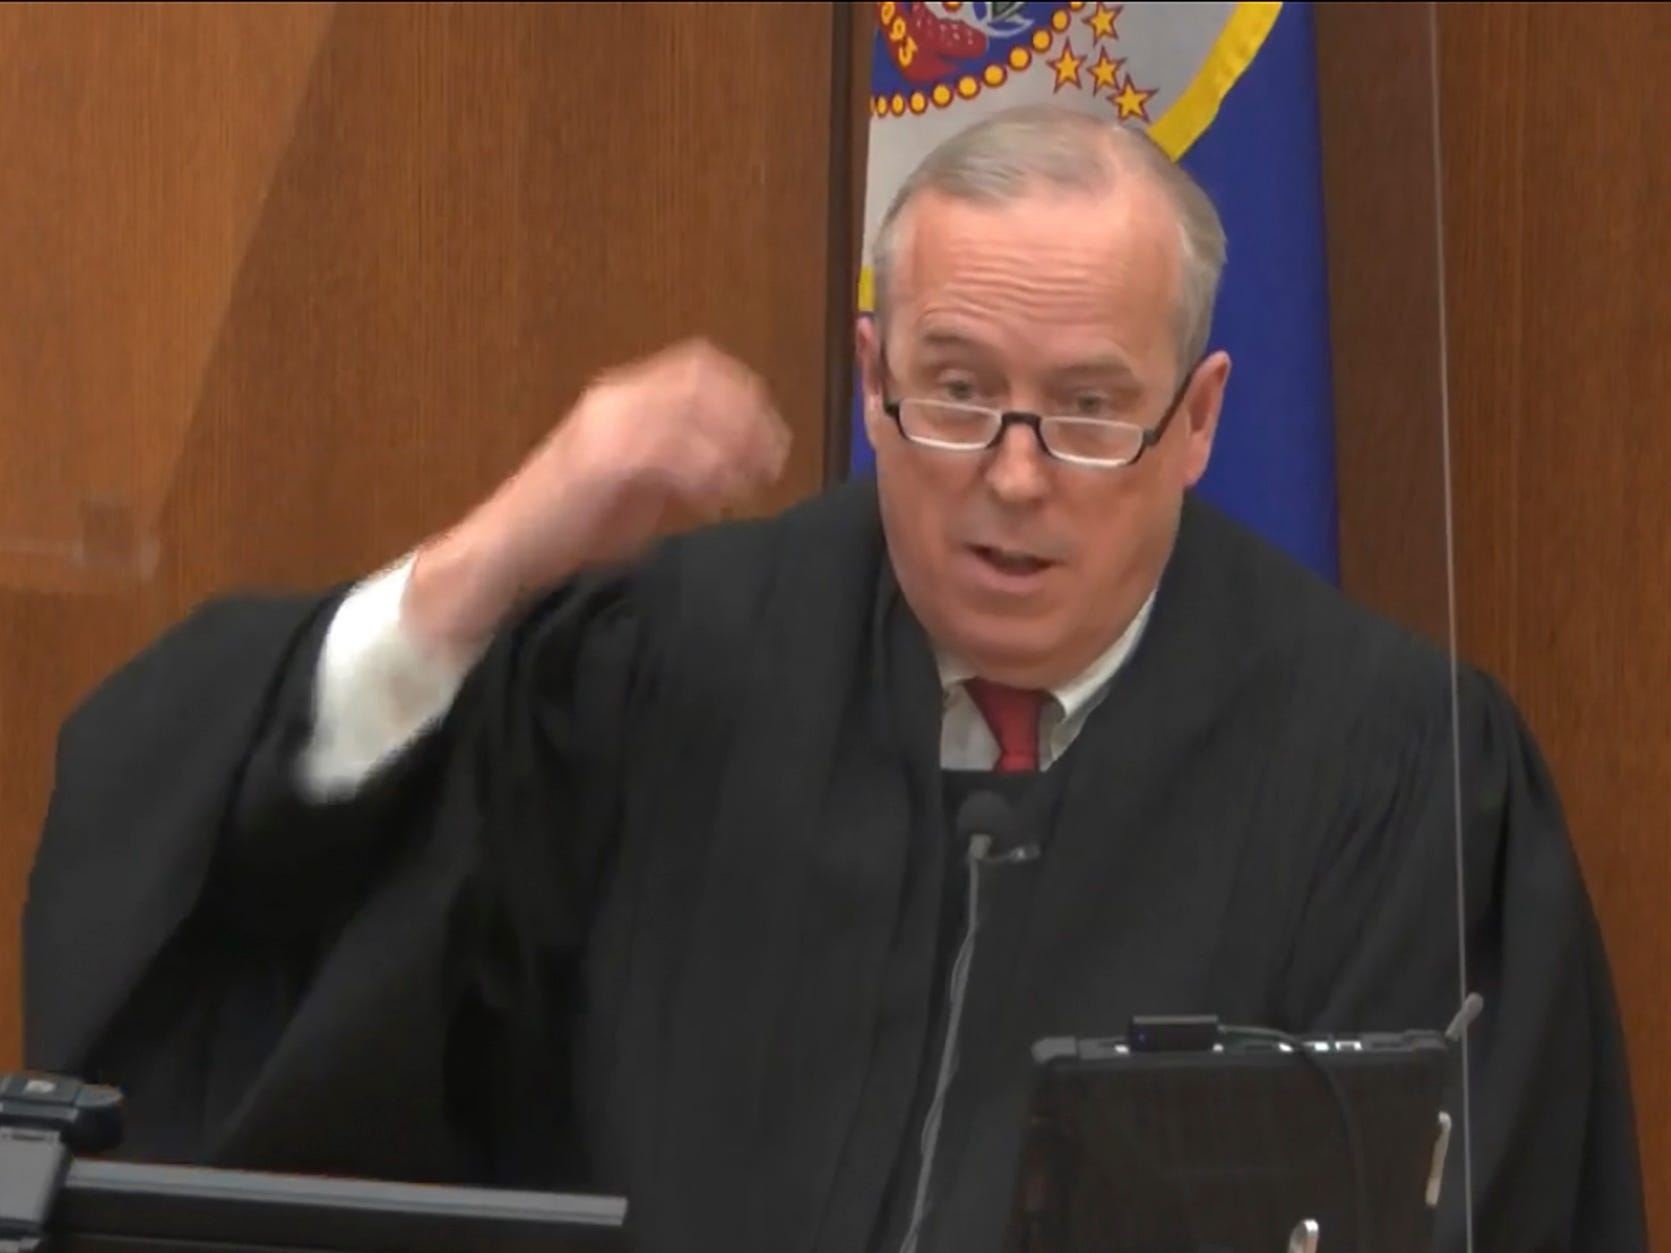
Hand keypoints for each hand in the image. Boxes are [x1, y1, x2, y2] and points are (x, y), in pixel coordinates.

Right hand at [405, 338, 789, 651]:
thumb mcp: (642, 488)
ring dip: (730, 448)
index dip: (748, 399)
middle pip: (702, 380)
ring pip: (690, 411)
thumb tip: (745, 465)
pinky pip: (666, 452)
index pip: (700, 368)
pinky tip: (713, 502)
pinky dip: (701, 474)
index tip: (776, 442)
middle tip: (772, 466)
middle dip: (749, 421)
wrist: (505, 555)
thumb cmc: (572, 528)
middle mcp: (614, 399)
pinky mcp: (597, 461)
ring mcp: (603, 426)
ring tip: (747, 487)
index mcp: (624, 397)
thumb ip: (686, 468)